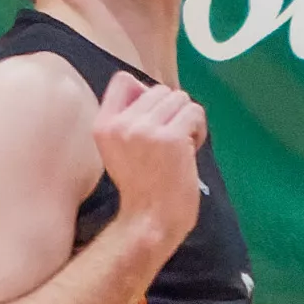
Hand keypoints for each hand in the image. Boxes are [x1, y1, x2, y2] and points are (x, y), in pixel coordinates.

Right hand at [91, 70, 208, 264]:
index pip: (123, 81)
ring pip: (180, 98)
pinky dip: (199, 131)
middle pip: (159, 89)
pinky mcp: (170, 138)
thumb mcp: (119, 151)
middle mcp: (121, 124)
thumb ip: (130, 120)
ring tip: (180, 148)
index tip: (153, 120)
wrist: (150, 222)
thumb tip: (153, 91)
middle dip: (172, 112)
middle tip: (170, 143)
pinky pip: (195, 112)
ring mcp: (145, 130)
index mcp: (103, 126)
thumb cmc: (142, 189)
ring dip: (187, 121)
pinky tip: (190, 152)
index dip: (145, 93)